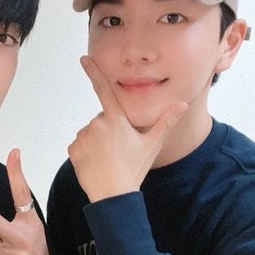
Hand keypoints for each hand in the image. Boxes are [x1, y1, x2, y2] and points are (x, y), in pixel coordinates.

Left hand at [68, 56, 186, 201]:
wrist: (113, 195)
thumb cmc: (134, 169)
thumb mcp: (152, 144)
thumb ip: (165, 122)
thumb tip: (181, 104)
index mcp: (116, 119)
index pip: (104, 90)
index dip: (93, 72)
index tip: (84, 59)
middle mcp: (97, 123)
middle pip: (102, 120)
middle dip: (109, 131)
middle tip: (119, 150)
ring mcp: (83, 136)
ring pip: (91, 134)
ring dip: (97, 142)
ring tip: (109, 159)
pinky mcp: (73, 149)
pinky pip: (80, 146)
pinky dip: (86, 153)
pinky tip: (96, 163)